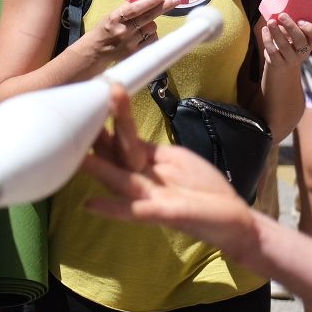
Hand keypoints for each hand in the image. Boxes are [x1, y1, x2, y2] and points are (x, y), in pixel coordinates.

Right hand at [80, 0, 180, 65]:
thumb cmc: (105, 29)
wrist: (96, 50)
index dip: (148, 2)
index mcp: (115, 18)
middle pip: (148, 17)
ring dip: (151, 24)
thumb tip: (147, 1)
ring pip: (152, 28)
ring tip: (141, 27)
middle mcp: (123, 30)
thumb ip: (127, 10)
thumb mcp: (111, 16)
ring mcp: (130, 42)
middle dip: (162, 7)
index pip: (134, 9)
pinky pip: (153, 40)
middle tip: (175, 0)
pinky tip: (143, 36)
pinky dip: (151, 35)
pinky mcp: (136, 52)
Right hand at [81, 85, 258, 252]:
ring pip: (117, 178)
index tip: (102, 91)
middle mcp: (138, 177)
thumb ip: (145, 148)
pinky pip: (134, 210)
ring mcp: (148, 196)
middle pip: (113, 154)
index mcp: (142, 161)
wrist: (234, 220)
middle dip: (99, 135)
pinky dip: (112, 208)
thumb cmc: (203, 188)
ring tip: (77, 155)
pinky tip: (90, 204)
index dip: (110, 116)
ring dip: (96, 167)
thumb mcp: (174, 158)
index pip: (119, 137)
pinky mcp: (163, 213)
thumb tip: (119, 131)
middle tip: (79, 113)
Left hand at [260, 12, 311, 68]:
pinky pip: (272, 51)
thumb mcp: (293, 35)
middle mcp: (304, 52)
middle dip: (290, 27)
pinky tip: (265, 30)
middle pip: (300, 40)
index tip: (300, 21)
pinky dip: (267, 39)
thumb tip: (281, 11)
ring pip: (284, 45)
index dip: (311, 30)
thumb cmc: (288, 43)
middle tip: (282, 15)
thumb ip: (292, 25)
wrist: (281, 66)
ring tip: (270, 22)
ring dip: (276, 32)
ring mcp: (292, 59)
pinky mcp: (278, 63)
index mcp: (310, 42)